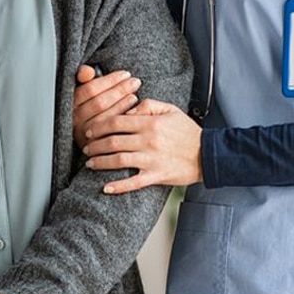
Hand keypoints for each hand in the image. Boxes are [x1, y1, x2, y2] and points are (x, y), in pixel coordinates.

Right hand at [73, 65, 140, 148]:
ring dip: (122, 103)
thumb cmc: (90, 107)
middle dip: (120, 90)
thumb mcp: (85, 90)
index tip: (125, 74)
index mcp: (71, 103)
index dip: (110, 80)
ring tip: (134, 94)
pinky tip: (133, 109)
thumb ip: (83, 77)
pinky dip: (123, 117)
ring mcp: (84, 133)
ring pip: (105, 116)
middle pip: (99, 102)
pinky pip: (110, 130)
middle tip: (134, 82)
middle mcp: (74, 119)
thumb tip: (87, 71)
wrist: (92, 138)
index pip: (90, 89)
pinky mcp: (94, 145)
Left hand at [82, 99, 201, 192]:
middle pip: (113, 141)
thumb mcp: (171, 109)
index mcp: (150, 123)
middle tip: (85, 147)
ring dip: (100, 162)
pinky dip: (118, 186)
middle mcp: (148, 141)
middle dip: (94, 144)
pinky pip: (133, 183)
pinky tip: (105, 187)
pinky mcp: (156, 176)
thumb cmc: (188, 131)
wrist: (208, 154)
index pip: (116, 121)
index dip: (99, 126)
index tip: (90, 130)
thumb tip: (129, 108)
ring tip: (90, 163)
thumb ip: (148, 105)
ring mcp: (151, 160)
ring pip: (118, 160)